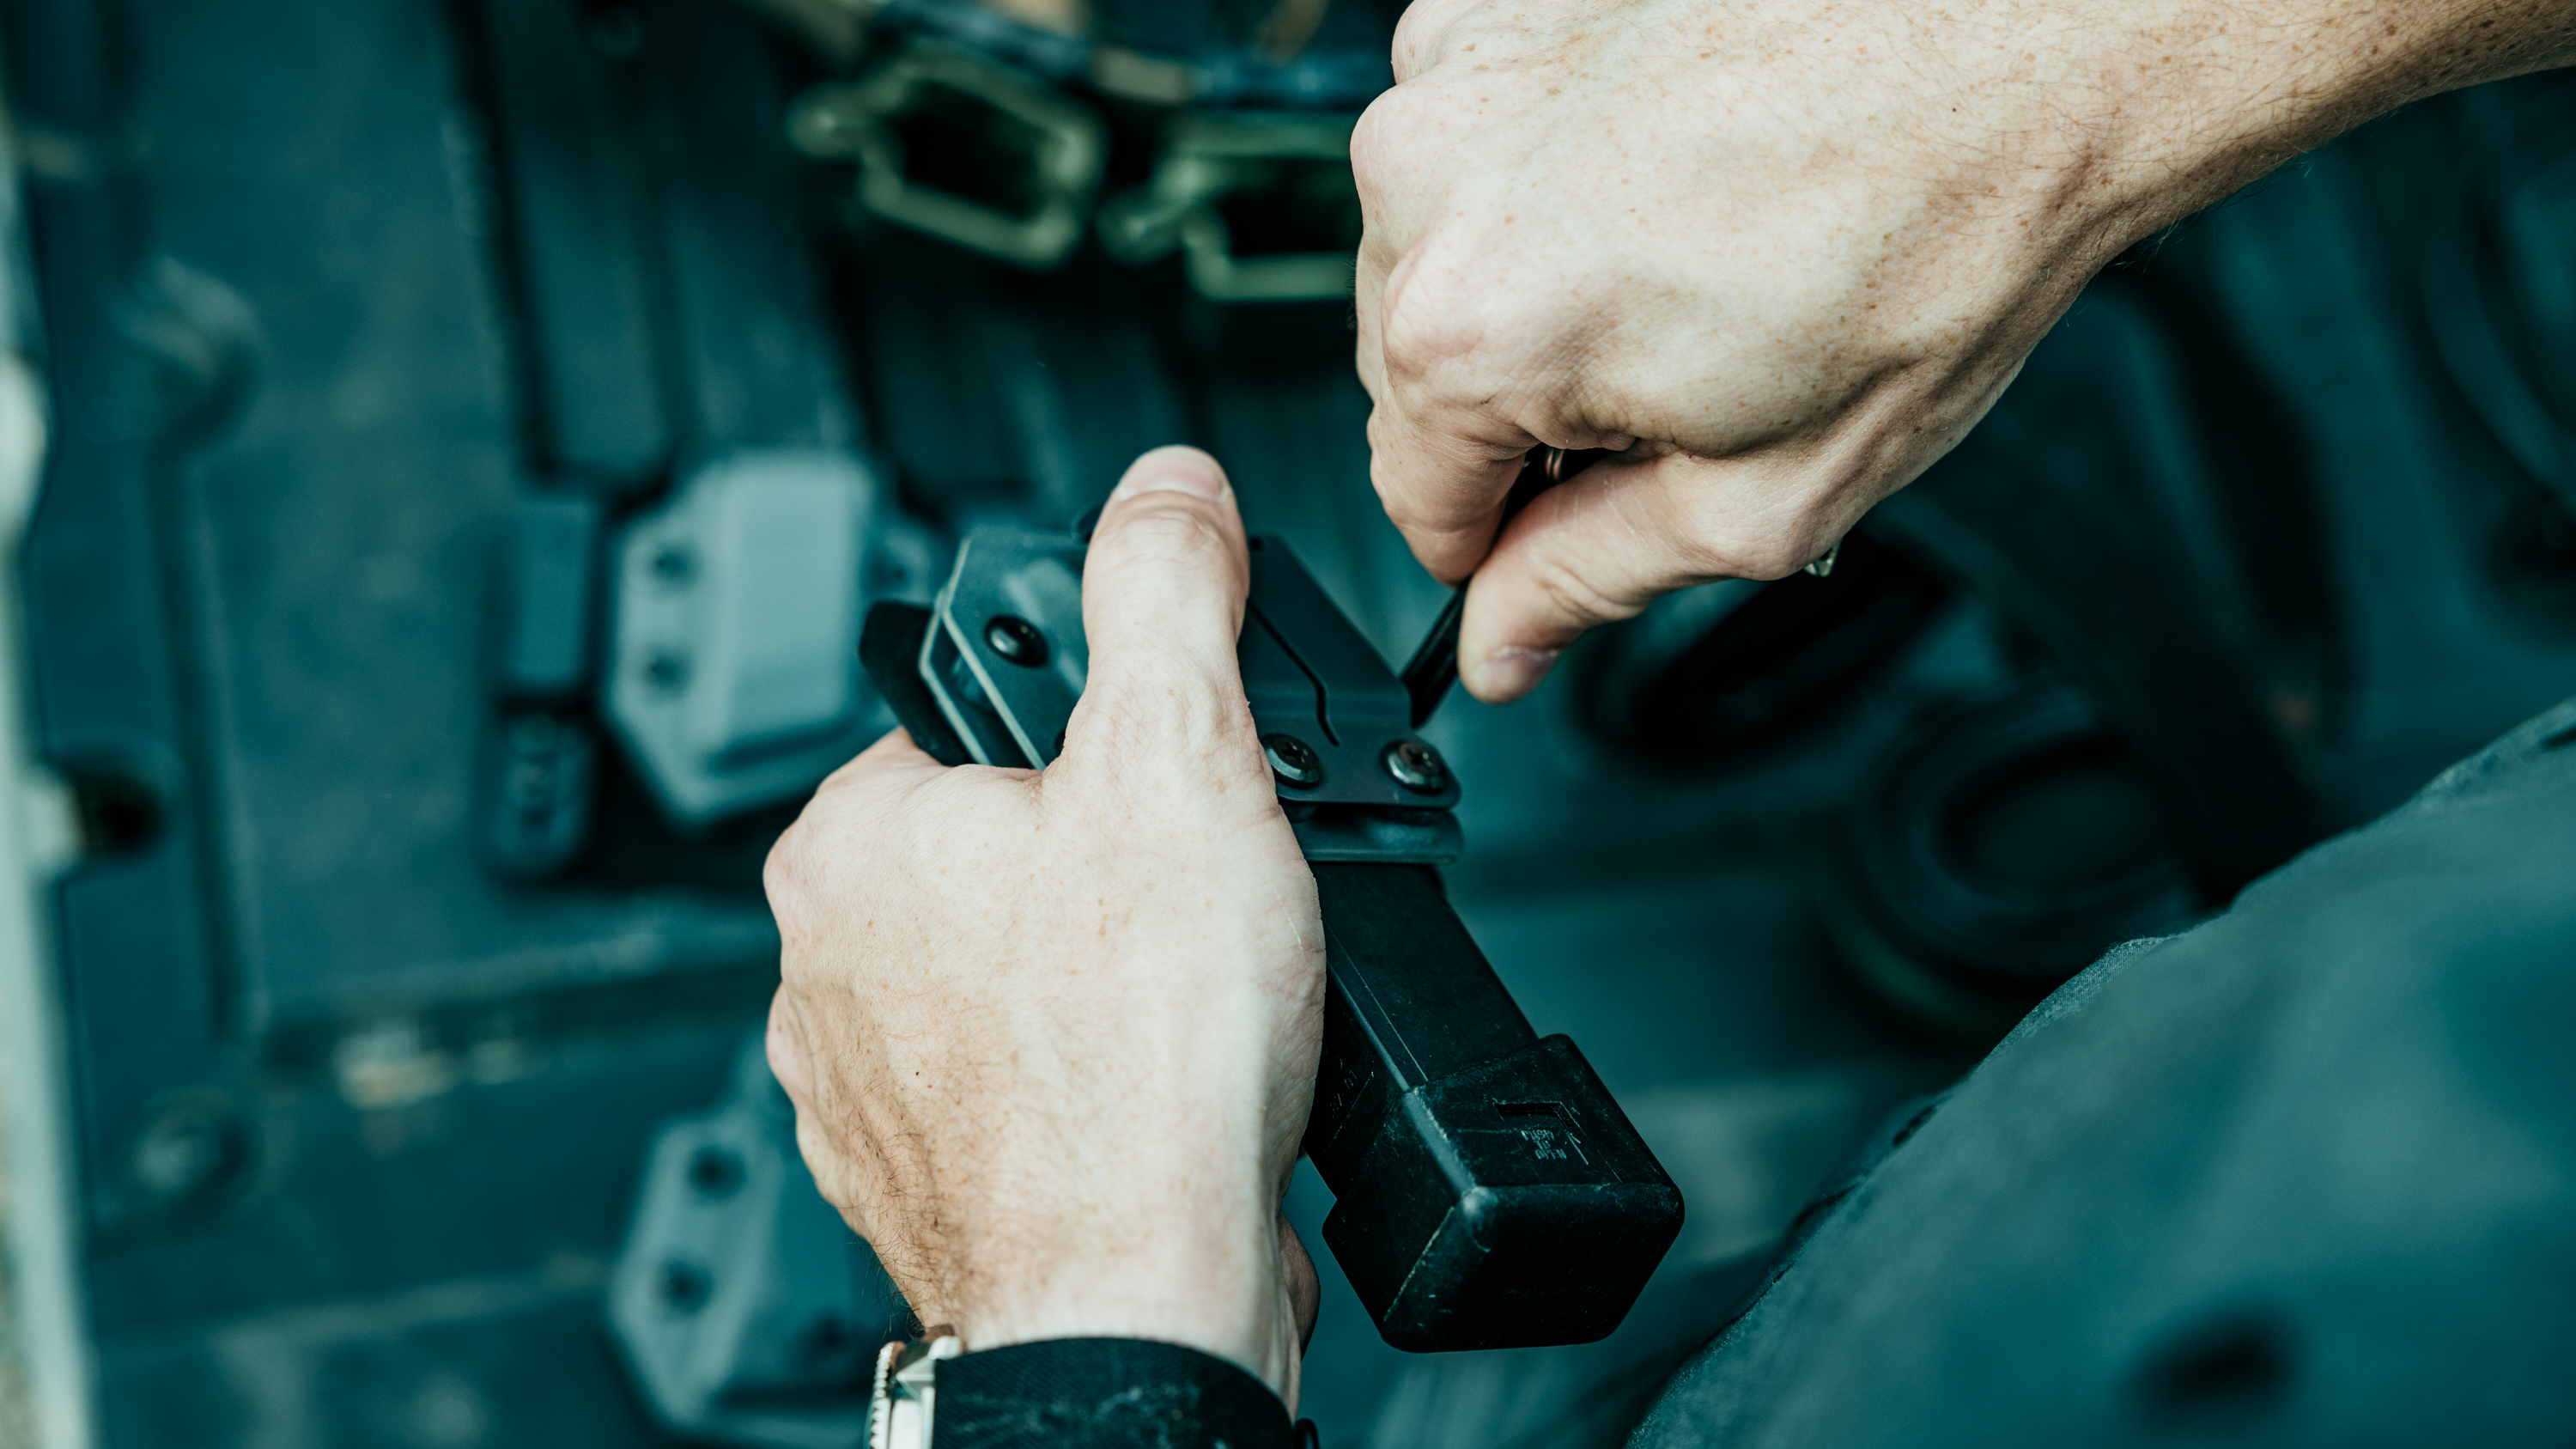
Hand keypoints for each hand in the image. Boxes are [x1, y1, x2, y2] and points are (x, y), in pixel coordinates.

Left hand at [763, 446, 1323, 1404]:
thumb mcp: (1180, 758)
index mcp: (853, 837)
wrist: (1140, 1307)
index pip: (983, 707)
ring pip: (1019, 965)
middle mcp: (825, 958)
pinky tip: (1160, 1084)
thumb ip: (1163, 594)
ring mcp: (863, 1079)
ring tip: (1193, 997)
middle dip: (1120, 859)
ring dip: (1111, 968)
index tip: (1180, 771)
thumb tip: (1163, 490)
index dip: (1110, 727)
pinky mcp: (923, 1172)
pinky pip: (1023, 1074)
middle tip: (1209, 899)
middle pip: (1012, 839)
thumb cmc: (1140, 1069)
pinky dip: (1093, 1070)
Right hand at [1352, 0, 2575, 701]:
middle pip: (1417, 368)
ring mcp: (1459, 68)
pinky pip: (1484, 133)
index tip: (1576, 519)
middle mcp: (1425, 182)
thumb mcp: (1762, 498)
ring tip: (1698, 253)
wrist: (2036, 41)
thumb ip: (1592, 580)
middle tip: (1685, 379)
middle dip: (1530, 397)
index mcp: (1467, 329)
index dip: (1503, 537)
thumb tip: (1499, 644)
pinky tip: (1677, 163)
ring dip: (1538, 273)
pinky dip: (1556, 164)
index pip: (1411, 501)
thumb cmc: (1932, 239)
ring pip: (1444, 245)